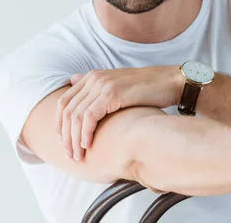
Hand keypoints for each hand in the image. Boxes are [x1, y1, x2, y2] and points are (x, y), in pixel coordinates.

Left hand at [56, 66, 183, 160]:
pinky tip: (88, 145)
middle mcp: (94, 78)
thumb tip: (74, 81)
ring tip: (78, 155)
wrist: (170, 82)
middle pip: (67, 110)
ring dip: (74, 139)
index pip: (64, 101)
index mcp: (92, 76)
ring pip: (76, 116)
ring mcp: (102, 85)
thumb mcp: (118, 86)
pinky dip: (85, 133)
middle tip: (69, 154)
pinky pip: (89, 117)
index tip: (63, 142)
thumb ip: (96, 88)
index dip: (59, 124)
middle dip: (64, 135)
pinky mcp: (111, 94)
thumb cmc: (147, 89)